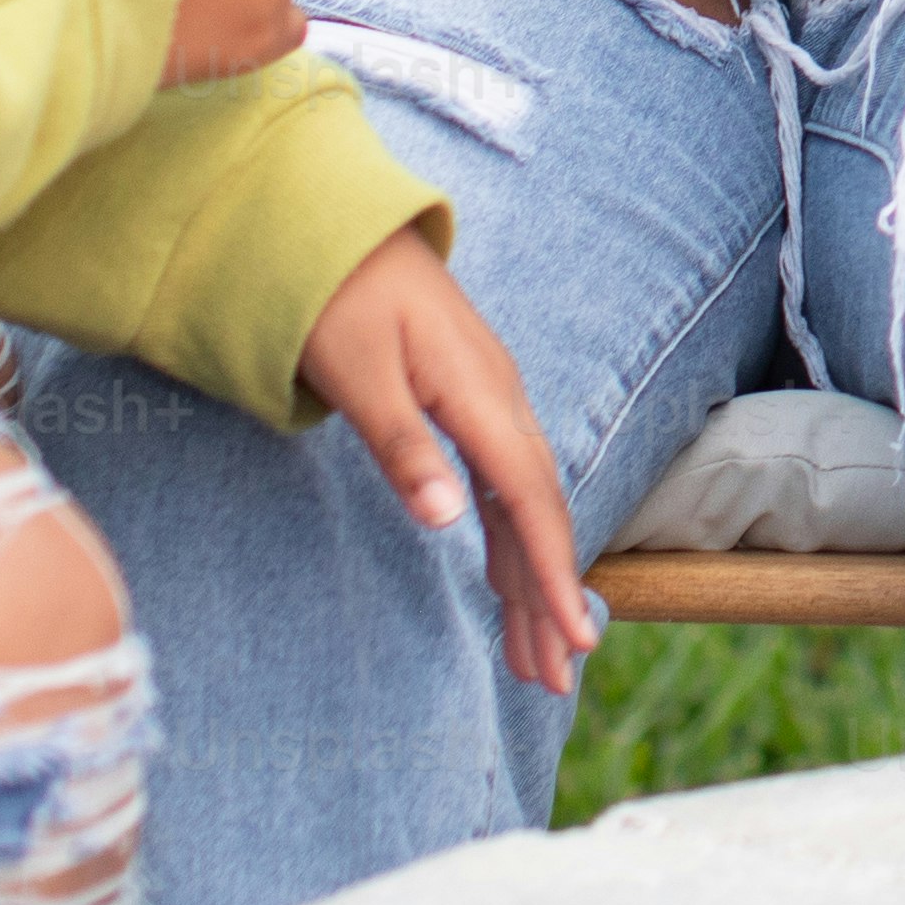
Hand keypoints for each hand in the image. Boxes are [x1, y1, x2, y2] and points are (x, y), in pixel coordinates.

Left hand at [296, 230, 598, 693]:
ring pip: (522, 503)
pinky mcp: (466, 402)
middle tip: (552, 680)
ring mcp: (487, 401)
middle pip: (537, 512)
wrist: (331, 224)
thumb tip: (448, 522)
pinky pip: (502, 484)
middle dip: (548, 596)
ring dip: (529, 578)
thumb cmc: (332, 294)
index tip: (573, 639)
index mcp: (478, 394)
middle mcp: (498, 400)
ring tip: (533, 656)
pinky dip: (508, 540)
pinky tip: (507, 580)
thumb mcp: (354, 371)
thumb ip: (401, 447)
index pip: (531, 500)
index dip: (555, 573)